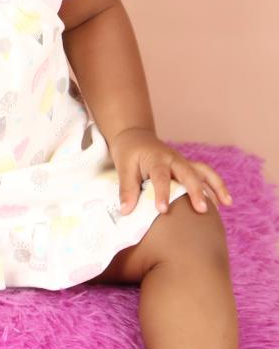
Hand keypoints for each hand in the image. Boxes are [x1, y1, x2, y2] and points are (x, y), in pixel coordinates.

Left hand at [109, 127, 233, 215]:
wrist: (136, 136)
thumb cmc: (129, 153)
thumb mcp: (123, 167)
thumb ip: (127, 189)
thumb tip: (126, 211)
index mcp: (156, 159)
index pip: (160, 176)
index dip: (162, 193)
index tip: (163, 210)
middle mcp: (173, 159)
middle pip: (188, 173)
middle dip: (195, 190)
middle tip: (201, 210)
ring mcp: (183, 162)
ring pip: (202, 171)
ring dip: (215, 186)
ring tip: (225, 204)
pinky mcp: (188, 166)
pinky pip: (206, 174)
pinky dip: (217, 185)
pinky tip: (225, 202)